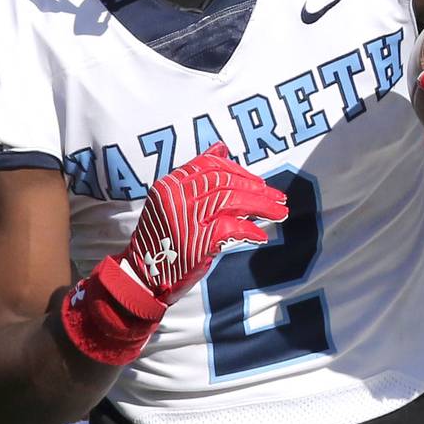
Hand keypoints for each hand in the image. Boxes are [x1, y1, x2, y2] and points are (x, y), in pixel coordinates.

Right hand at [61, 144, 287, 364]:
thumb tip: (222, 147)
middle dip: (256, 188)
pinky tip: (260, 235)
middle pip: (224, 181)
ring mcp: (185, 217)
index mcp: (170, 183)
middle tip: (278, 197)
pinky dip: (250, 230)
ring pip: (231, 200)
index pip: (210, 165)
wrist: (143, 275)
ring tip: (280, 212)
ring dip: (261, 206)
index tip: (258, 182)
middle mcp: (176, 195)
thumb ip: (195, 177)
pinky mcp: (196, 240)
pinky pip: (231, 228)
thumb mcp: (172, 201)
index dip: (238, 170)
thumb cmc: (163, 239)